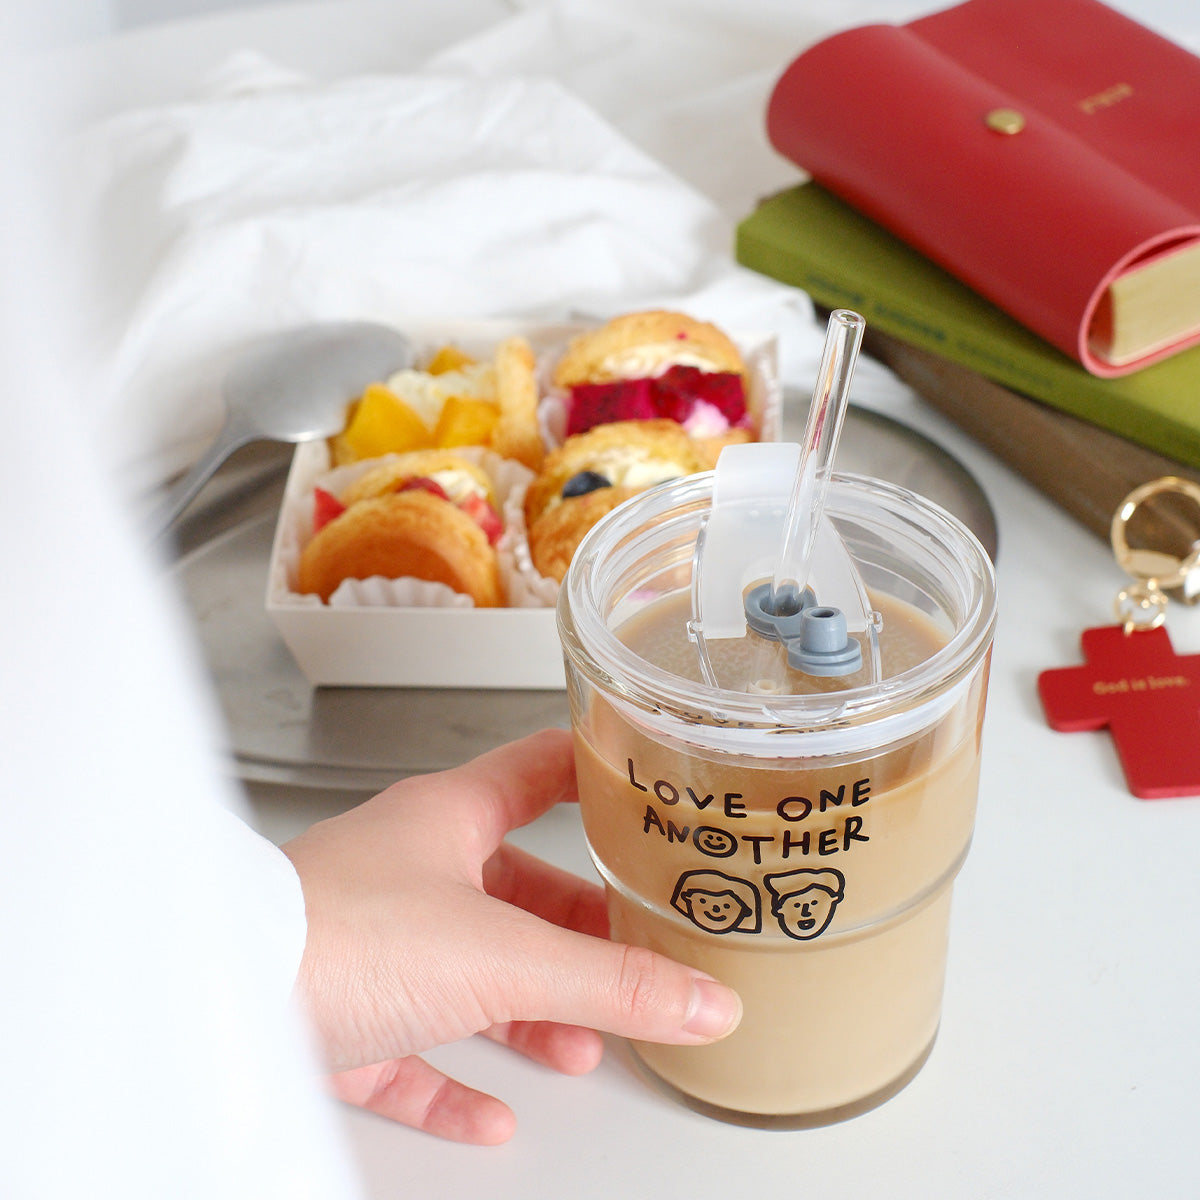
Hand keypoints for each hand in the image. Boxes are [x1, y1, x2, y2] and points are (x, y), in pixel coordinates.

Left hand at [282, 728, 740, 1144]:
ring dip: (528, 1010)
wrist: (218, 1000)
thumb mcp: (501, 956)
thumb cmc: (337, 932)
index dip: (596, 771)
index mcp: (449, 818)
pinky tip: (489, 1111)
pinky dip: (455, 1078)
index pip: (540, 769)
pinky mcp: (339, 1010)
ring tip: (580, 1044)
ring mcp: (372, 939)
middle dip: (578, 928)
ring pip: (469, 970)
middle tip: (635, 949)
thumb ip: (609, 982)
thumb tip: (701, 999)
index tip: (645, 781)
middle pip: (517, 888)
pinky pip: (410, 1046)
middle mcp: (411, 869)